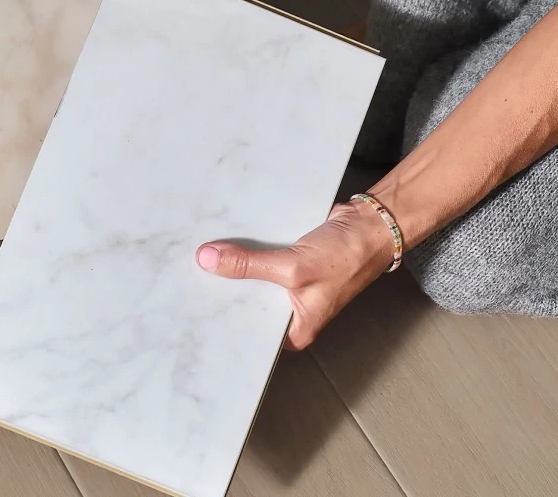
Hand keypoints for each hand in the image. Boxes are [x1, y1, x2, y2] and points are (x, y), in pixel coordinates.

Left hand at [195, 198, 393, 349]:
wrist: (370, 224)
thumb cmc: (346, 257)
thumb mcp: (293, 267)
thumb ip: (249, 265)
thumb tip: (208, 260)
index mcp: (295, 330)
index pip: (250, 332)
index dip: (223, 320)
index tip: (191, 308)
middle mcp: (291, 311)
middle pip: (248, 303)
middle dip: (224, 289)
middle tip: (188, 278)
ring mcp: (290, 285)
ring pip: (252, 277)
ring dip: (233, 265)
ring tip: (199, 258)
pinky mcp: (289, 260)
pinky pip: (261, 257)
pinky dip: (246, 248)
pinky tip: (223, 240)